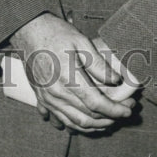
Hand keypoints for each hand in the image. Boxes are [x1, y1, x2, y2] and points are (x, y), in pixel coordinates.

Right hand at [10, 13, 137, 132]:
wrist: (27, 30)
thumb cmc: (55, 33)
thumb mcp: (80, 41)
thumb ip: (98, 63)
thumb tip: (116, 80)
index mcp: (68, 78)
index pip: (96, 104)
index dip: (115, 110)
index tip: (129, 109)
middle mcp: (56, 93)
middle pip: (87, 117)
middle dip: (110, 118)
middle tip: (125, 111)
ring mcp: (47, 98)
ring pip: (74, 123)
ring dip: (95, 126)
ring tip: (110, 120)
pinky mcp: (41, 98)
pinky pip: (59, 120)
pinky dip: (74, 126)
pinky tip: (85, 123)